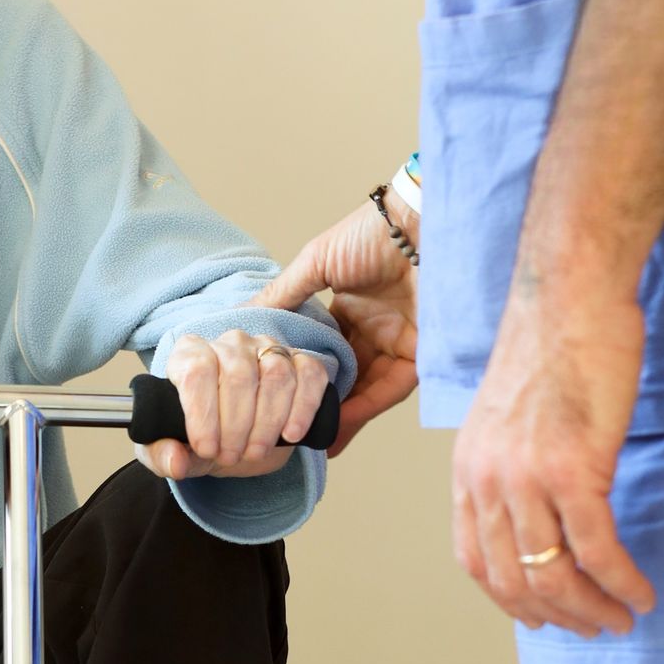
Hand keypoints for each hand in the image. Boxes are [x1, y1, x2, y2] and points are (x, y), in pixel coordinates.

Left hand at [137, 330, 334, 483]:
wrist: (235, 440)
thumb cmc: (201, 437)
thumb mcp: (172, 450)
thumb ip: (162, 456)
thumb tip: (175, 462)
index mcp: (190, 354)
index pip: (197, 370)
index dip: (202, 414)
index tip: (206, 449)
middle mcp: (230, 344)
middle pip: (238, 375)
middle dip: (236, 426)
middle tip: (230, 456)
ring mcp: (268, 348)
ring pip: (276, 374)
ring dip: (267, 422)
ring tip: (254, 451)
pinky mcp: (300, 361)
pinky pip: (309, 374)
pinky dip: (303, 407)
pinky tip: (291, 435)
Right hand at [257, 199, 418, 453]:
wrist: (420, 222)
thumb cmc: (372, 233)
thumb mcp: (316, 263)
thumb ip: (285, 295)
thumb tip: (243, 316)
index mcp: (349, 309)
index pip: (322, 351)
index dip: (300, 375)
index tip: (273, 398)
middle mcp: (374, 330)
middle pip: (342, 377)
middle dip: (318, 405)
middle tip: (288, 432)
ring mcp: (396, 343)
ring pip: (363, 390)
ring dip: (338, 417)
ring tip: (308, 442)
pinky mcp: (419, 353)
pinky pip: (387, 389)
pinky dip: (363, 410)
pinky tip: (337, 429)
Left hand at [452, 278, 653, 636]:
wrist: (570, 295)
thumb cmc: (554, 344)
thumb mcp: (512, 414)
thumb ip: (516, 463)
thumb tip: (543, 508)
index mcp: (468, 469)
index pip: (476, 559)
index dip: (511, 598)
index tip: (543, 617)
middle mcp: (486, 480)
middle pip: (514, 578)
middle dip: (558, 615)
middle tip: (595, 628)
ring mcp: (525, 478)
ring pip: (554, 573)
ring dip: (593, 608)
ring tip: (624, 618)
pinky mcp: (572, 469)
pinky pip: (596, 548)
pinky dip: (620, 580)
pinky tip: (640, 591)